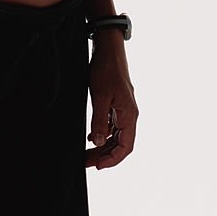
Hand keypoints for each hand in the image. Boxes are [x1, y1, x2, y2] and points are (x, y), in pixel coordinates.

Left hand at [85, 33, 137, 169]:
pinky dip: (103, 134)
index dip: (112, 160)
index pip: (125, 147)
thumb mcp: (100, 96)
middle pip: (121, 144)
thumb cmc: (107, 69)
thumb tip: (98, 143)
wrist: (109, 49)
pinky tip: (92, 136)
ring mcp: (124, 109)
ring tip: (87, 154)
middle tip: (86, 162)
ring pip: (116, 136)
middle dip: (105, 156)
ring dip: (103, 147)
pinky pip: (113, 125)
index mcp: (129, 115)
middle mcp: (129, 115)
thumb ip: (100, 120)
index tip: (97, 166)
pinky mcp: (117, 104)